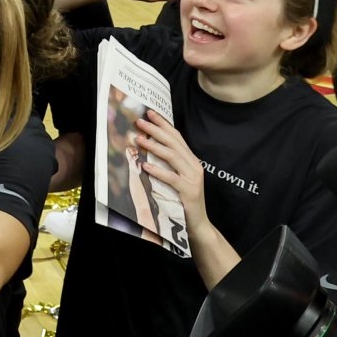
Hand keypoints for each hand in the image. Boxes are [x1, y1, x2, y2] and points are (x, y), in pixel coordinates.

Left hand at [132, 110, 206, 225]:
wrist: (198, 223)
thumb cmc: (183, 199)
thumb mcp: (177, 176)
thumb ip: (168, 162)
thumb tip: (149, 144)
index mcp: (192, 160)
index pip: (177, 137)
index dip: (164, 124)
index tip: (149, 113)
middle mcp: (194, 166)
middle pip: (174, 143)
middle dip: (156, 130)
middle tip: (139, 121)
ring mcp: (193, 178)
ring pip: (173, 157)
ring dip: (154, 147)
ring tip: (138, 139)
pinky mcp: (189, 192)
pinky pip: (172, 178)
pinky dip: (158, 171)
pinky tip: (145, 166)